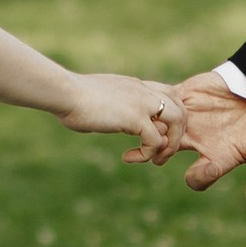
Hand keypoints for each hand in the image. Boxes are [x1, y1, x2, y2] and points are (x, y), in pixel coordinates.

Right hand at [57, 73, 185, 153]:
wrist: (65, 93)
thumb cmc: (70, 99)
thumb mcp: (98, 100)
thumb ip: (109, 108)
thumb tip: (102, 117)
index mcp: (136, 86)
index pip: (170, 95)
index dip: (169, 118)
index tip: (155, 136)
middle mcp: (144, 91)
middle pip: (181, 109)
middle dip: (175, 135)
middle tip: (159, 154)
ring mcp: (142, 103)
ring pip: (177, 122)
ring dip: (168, 146)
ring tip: (153, 160)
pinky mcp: (136, 118)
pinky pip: (155, 141)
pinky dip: (146, 154)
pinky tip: (128, 158)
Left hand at [163, 70, 245, 213]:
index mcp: (217, 158)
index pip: (197, 179)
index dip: (199, 177)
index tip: (211, 168)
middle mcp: (199, 141)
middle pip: (166, 154)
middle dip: (158, 154)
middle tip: (165, 150)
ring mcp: (190, 119)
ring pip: (159, 129)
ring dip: (156, 129)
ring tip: (162, 126)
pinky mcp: (186, 95)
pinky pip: (164, 102)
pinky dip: (159, 104)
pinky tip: (166, 105)